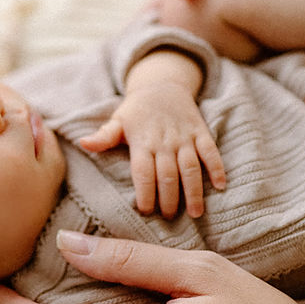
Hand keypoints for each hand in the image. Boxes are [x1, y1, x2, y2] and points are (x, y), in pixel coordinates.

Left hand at [78, 78, 224, 218]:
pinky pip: (211, 151)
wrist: (162, 85)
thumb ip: (103, 137)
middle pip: (168, 174)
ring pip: (191, 166)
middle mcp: (164, 142)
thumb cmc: (136, 111)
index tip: (145, 211)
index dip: (145, 192)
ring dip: (194, 190)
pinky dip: (217, 167)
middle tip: (169, 218)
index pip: (143, 172)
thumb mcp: (117, 121)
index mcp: (142, 142)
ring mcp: (184, 137)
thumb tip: (83, 143)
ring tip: (196, 213)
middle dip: (169, 198)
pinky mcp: (201, 132)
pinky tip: (221, 186)